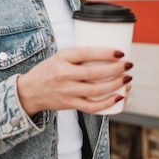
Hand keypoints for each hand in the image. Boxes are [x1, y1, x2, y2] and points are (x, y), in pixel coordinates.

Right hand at [16, 46, 132, 114]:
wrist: (29, 91)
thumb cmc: (49, 69)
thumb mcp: (60, 56)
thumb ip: (80, 55)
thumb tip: (110, 53)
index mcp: (62, 58)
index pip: (86, 53)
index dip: (105, 52)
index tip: (120, 52)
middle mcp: (64, 74)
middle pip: (94, 72)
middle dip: (116, 69)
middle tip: (129, 65)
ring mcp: (67, 91)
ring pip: (96, 90)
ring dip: (116, 84)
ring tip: (127, 78)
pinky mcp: (70, 104)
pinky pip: (92, 106)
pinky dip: (107, 103)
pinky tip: (119, 96)